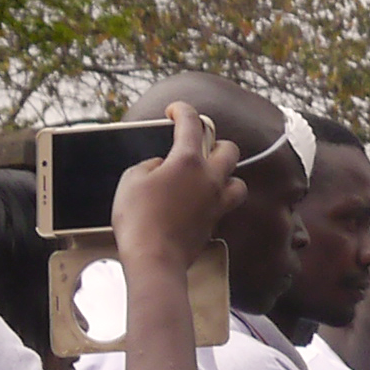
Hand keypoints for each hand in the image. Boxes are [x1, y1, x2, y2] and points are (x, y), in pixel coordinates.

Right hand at [107, 103, 239, 276]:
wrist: (155, 259)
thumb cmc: (138, 219)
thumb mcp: (132, 179)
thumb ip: (150, 165)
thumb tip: (162, 167)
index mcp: (188, 161)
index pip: (192, 124)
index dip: (183, 110)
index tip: (174, 110)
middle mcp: (210, 179)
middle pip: (229, 149)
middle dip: (213, 141)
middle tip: (195, 145)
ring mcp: (216, 203)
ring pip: (238, 180)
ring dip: (225, 174)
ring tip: (206, 176)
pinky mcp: (215, 223)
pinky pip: (225, 204)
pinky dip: (216, 198)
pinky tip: (200, 200)